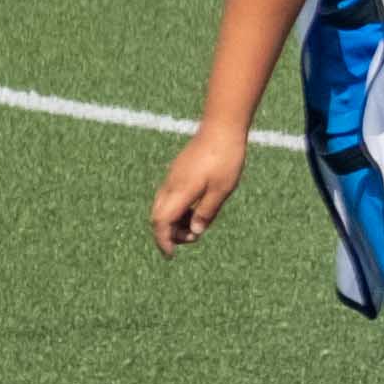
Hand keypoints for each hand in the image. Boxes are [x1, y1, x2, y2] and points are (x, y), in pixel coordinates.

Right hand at [153, 133, 246, 252]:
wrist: (221, 128)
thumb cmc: (226, 159)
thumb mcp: (222, 190)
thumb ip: (207, 212)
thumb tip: (195, 232)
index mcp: (180, 191)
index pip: (161, 222)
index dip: (164, 240)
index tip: (171, 255)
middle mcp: (170, 185)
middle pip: (158, 216)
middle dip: (169, 233)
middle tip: (191, 238)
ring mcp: (172, 177)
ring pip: (162, 206)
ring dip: (174, 221)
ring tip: (197, 224)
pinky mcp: (177, 172)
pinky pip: (169, 197)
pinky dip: (177, 209)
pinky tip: (196, 209)